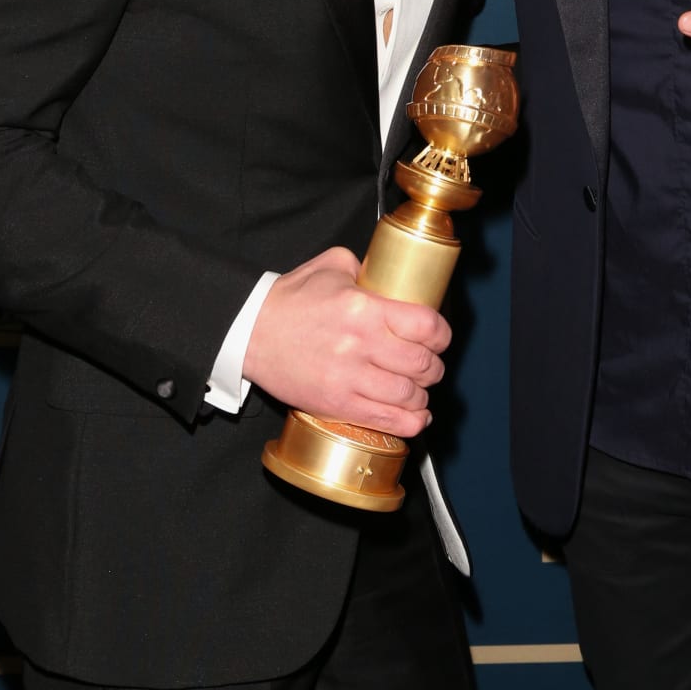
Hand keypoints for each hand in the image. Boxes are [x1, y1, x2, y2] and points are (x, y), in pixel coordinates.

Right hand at [242, 246, 449, 436]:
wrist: (248, 332)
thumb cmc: (288, 300)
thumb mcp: (331, 266)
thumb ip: (365, 267)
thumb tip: (389, 274)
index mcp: (364, 308)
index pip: (427, 326)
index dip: (442, 335)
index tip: (440, 338)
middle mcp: (361, 344)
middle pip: (423, 364)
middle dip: (434, 367)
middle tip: (430, 365)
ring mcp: (349, 378)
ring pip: (409, 396)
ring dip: (422, 396)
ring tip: (419, 390)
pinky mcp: (336, 404)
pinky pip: (385, 420)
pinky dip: (410, 423)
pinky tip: (416, 417)